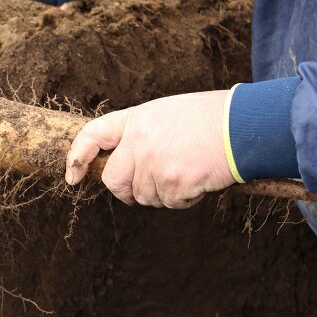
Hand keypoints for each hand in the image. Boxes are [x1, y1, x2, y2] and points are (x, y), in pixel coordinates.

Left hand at [65, 91, 236, 207]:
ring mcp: (155, 165)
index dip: (77, 157)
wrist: (243, 124)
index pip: (92, 136)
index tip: (73, 176)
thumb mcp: (164, 114)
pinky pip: (170, 203)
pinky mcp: (174, 183)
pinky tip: (198, 178)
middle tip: (148, 186)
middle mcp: (139, 142)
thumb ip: (139, 135)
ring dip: (163, 193)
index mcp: (135, 120)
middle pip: (114, 181)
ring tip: (186, 169)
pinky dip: (184, 198)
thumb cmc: (208, 118)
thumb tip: (124, 162)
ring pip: (144, 196)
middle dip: (127, 190)